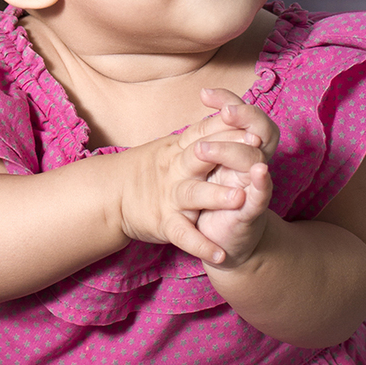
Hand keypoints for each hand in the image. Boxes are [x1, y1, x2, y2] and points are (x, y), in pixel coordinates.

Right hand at [117, 89, 277, 268]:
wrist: (111, 194)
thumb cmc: (152, 168)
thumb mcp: (173, 146)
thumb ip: (201, 133)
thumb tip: (230, 111)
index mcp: (180, 148)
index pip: (205, 132)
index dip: (228, 128)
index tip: (253, 125)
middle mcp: (175, 168)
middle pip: (200, 156)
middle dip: (226, 152)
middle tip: (254, 150)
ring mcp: (169, 196)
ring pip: (193, 194)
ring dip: (215, 195)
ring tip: (239, 199)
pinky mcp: (164, 222)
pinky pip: (183, 235)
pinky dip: (200, 245)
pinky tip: (220, 253)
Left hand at [187, 88, 277, 269]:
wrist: (220, 241)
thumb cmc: (214, 196)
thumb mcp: (210, 162)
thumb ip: (211, 132)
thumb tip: (206, 95)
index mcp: (243, 149)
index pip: (246, 116)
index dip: (230, 100)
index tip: (205, 94)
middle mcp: (253, 164)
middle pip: (259, 131)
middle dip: (243, 118)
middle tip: (223, 112)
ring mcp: (253, 187)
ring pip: (255, 161)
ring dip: (235, 151)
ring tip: (206, 148)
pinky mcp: (251, 213)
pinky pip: (261, 196)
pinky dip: (262, 184)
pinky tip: (260, 172)